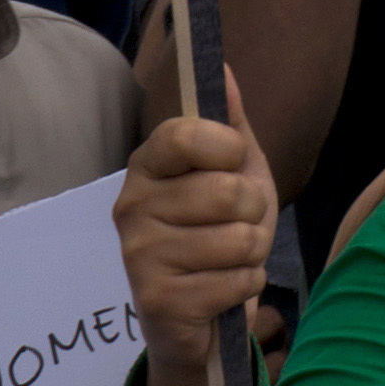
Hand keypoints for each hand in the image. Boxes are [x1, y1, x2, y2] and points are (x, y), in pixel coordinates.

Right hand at [119, 84, 277, 376]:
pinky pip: (238, 281)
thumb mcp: (234, 173)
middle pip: (228, 191)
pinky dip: (245, 286)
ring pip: (240, 239)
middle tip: (236, 226)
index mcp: (146, 167)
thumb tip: (222, 67)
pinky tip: (221, 290)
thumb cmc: (219, 235)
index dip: (228, 149)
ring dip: (251, 254)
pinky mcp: (156, 301)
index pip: (184, 133)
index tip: (232, 164)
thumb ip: (230, 124)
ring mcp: (138, 255)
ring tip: (228, 260)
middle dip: (253, 213)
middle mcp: (130, 206)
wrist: (202, 317)